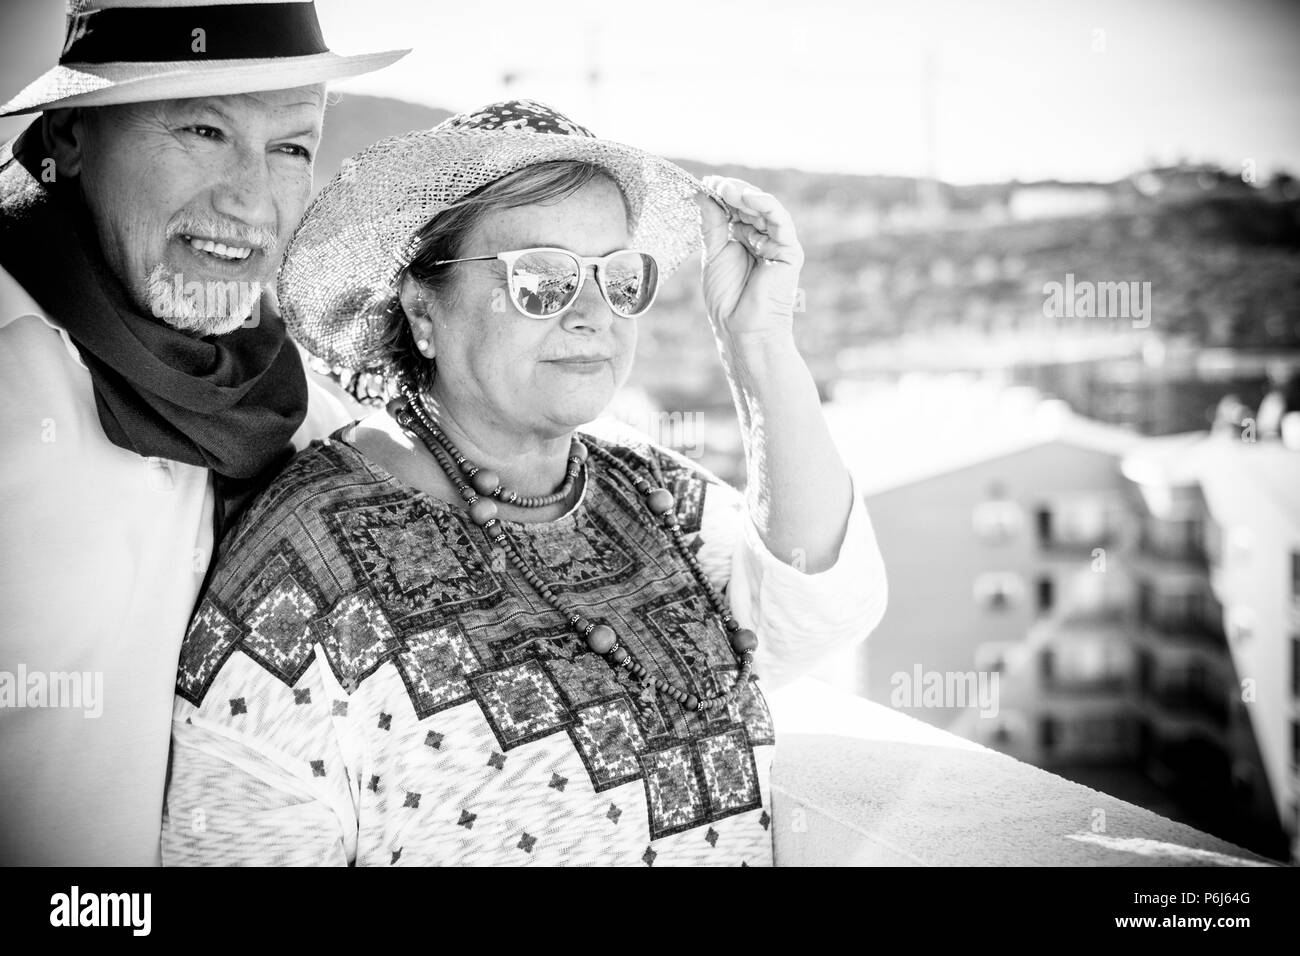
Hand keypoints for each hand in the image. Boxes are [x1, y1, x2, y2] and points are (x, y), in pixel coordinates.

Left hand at [694, 175, 804, 341]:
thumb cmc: (727, 298)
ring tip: (726, 189)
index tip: (706, 183)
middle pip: (751, 205)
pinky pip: (780, 221)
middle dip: (733, 192)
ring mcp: (777, 244)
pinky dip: (765, 205)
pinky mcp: (789, 251)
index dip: (723, 194)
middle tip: (715, 183)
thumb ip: (711, 223)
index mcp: (745, 239)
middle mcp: (763, 238)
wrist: (740, 328)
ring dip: (746, 195)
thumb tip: (702, 193)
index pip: (737, 208)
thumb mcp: (713, 253)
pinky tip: (748, 197)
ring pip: (765, 209)